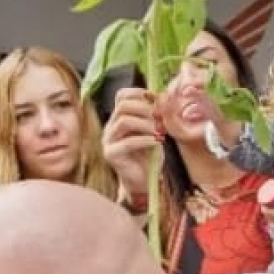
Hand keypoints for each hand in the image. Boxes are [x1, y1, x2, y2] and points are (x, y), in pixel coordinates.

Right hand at [101, 87, 161, 204]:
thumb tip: (164, 96)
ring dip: (146, 124)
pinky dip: (145, 140)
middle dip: (145, 109)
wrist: (145, 180)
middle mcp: (110, 127)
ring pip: (124, 121)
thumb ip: (156, 114)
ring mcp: (108, 140)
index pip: (121, 95)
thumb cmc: (150, 154)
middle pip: (122, 106)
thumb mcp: (155, 129)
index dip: (139, 93)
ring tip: (160, 132)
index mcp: (119, 117)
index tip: (157, 101)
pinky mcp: (111, 154)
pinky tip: (157, 142)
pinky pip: (127, 142)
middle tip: (161, 118)